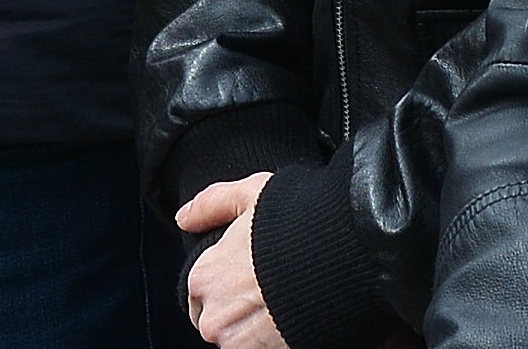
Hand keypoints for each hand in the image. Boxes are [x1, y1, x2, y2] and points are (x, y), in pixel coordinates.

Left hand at [173, 175, 289, 348]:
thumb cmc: (297, 223)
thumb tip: (184, 218)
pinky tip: (292, 319)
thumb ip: (211, 205)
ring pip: (239, 339)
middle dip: (238, 310)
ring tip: (283, 304)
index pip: (199, 292)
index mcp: (204, 278)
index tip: (246, 276)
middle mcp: (214, 317)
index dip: (223, 283)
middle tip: (268, 290)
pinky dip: (273, 340)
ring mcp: (240, 343)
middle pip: (218, 321)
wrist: (343, 259)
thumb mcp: (250, 194)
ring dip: (256, 328)